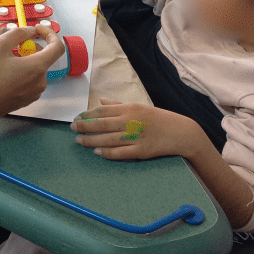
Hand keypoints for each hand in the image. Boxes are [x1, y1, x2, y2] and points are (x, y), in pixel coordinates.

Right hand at [0, 24, 65, 123]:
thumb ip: (18, 33)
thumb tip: (30, 31)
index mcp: (37, 67)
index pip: (57, 47)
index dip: (50, 34)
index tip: (37, 30)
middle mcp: (40, 82)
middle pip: (43, 58)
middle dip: (30, 47)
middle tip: (11, 45)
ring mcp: (34, 93)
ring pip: (35, 69)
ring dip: (24, 60)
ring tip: (4, 60)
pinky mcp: (26, 100)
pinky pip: (29, 81)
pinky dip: (22, 72)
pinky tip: (5, 73)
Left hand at [70, 99, 205, 159]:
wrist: (180, 132)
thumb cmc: (158, 118)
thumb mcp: (138, 107)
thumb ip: (118, 105)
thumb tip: (100, 101)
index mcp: (129, 108)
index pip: (103, 111)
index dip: (87, 115)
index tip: (76, 118)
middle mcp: (131, 121)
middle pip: (102, 124)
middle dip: (85, 127)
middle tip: (72, 129)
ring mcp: (136, 136)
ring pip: (108, 139)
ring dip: (92, 140)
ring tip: (80, 141)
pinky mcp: (141, 150)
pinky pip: (120, 152)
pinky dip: (108, 153)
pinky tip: (97, 152)